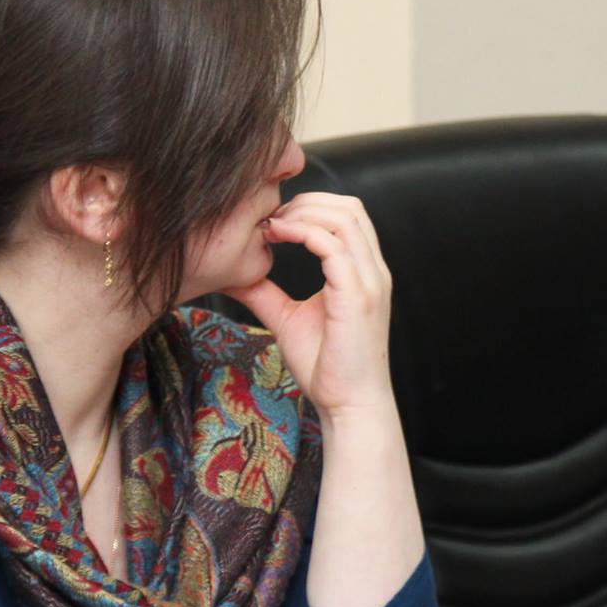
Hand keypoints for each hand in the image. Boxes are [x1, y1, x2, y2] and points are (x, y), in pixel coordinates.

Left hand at [233, 193, 394, 418]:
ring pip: (343, 218)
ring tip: (272, 227)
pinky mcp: (357, 295)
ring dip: (303, 214)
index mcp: (363, 273)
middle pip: (349, 207)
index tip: (273, 222)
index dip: (311, 207)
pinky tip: (278, 238)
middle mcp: (373, 270)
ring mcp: (369, 281)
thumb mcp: (288, 318)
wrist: (348, 404)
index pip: (348, 216)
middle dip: (307, 202)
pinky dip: (303, 232)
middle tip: (271, 219)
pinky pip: (333, 245)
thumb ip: (266, 292)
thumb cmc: (325, 367)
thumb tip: (233, 274)